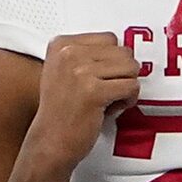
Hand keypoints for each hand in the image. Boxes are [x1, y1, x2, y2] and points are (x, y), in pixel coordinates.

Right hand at [25, 34, 140, 163]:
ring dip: (127, 86)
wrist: (49, 142)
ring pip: (131, 68)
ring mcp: (80, 71)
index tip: (101, 77)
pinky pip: (132, 86)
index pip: (110, 38)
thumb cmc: (61, 111)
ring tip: (110, 99)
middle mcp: (68, 54)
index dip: (113, 61)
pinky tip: (112, 108)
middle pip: (123, 52)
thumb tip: (124, 49)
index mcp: (61, 44)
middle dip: (122, 73)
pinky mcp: (93, 91)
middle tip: (107, 91)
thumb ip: (88, 55)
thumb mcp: (64, 71)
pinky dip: (129, 99)